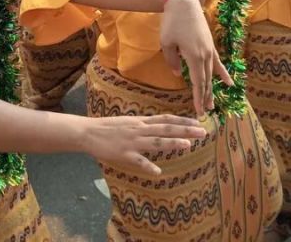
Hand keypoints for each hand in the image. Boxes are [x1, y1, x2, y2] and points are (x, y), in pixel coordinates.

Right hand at [81, 114, 205, 174]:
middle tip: (203, 132)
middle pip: (165, 129)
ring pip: (155, 142)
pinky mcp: (123, 154)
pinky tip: (157, 172)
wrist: (87, 132)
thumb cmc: (107, 128)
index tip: (197, 121)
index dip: (182, 120)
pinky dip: (147, 166)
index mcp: (140, 122)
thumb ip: (143, 126)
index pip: (165, 119)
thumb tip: (157, 128)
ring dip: (171, 143)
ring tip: (187, 145)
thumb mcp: (127, 122)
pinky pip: (137, 161)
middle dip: (185, 130)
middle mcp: (139, 129)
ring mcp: (132, 141)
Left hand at [160, 0, 232, 115]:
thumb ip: (172, 60)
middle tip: (205, 113)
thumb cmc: (171, 22)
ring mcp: (209, 50)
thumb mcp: (166, 43)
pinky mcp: (210, 44)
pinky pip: (218, 62)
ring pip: (211, 74)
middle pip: (205, 81)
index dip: (198, 98)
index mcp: (194, 57)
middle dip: (205, 98)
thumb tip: (177, 73)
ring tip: (213, 105)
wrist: (183, 2)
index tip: (199, 111)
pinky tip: (229, 83)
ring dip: (212, 89)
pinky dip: (223, 74)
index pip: (197, 83)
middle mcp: (205, 56)